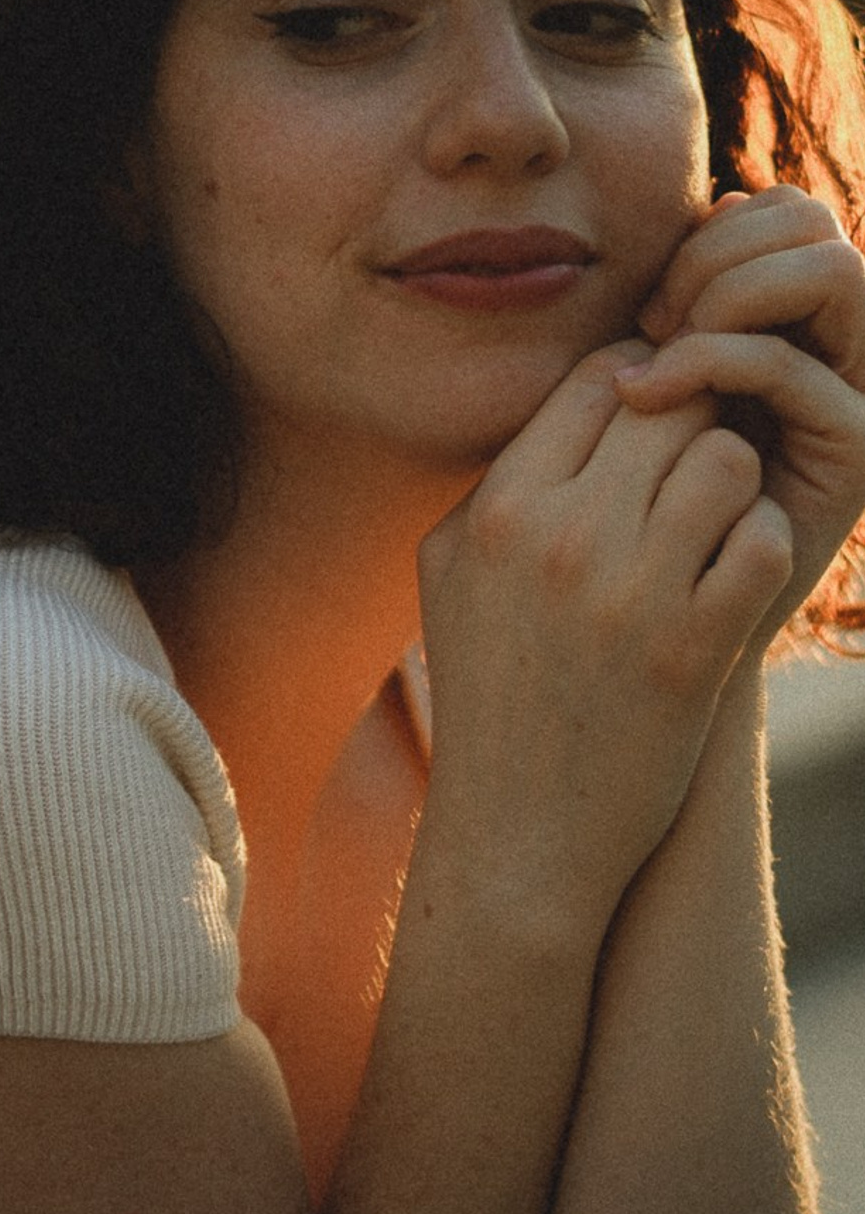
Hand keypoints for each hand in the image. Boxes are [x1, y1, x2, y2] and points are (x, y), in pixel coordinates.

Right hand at [417, 342, 791, 930]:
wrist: (518, 835)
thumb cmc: (488, 695)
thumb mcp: (451, 574)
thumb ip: (499, 482)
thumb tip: (574, 402)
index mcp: (496, 511)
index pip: (597, 378)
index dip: (642, 386)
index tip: (653, 423)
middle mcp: (557, 538)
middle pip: (669, 405)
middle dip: (694, 424)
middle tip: (693, 469)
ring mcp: (627, 594)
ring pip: (725, 459)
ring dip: (733, 483)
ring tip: (713, 522)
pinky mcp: (691, 650)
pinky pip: (762, 539)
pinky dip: (759, 545)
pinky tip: (730, 576)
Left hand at [621, 186, 864, 638]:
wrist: (662, 612)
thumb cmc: (634, 492)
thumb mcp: (650, 371)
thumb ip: (678, 297)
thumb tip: (715, 202)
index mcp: (800, 315)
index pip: (780, 208)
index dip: (709, 231)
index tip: (648, 303)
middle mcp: (845, 344)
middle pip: (810, 220)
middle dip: (713, 256)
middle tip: (651, 325)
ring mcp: (859, 392)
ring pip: (828, 269)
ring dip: (724, 294)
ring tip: (659, 354)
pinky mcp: (856, 451)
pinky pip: (790, 365)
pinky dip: (711, 360)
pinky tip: (649, 391)